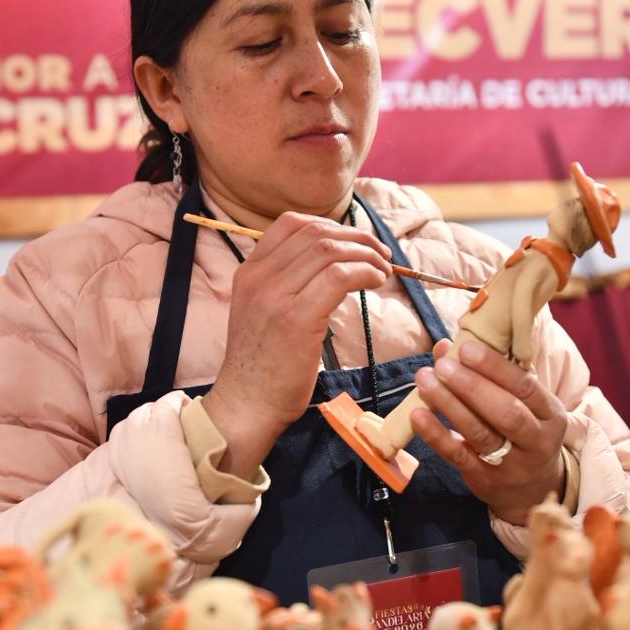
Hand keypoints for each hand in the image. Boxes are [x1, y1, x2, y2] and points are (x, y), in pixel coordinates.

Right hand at [204, 211, 391, 479]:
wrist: (246, 404)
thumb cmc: (261, 366)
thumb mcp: (261, 313)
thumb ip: (284, 286)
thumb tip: (330, 267)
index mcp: (249, 272)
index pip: (291, 224)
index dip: (331, 225)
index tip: (354, 241)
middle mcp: (259, 277)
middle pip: (317, 233)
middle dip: (357, 237)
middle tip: (381, 254)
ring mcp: (275, 296)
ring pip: (330, 250)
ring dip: (366, 254)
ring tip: (383, 270)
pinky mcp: (297, 317)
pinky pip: (339, 276)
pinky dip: (365, 271)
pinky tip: (376, 282)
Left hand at [410, 339, 567, 524]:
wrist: (532, 490)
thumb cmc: (523, 431)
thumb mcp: (523, 403)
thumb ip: (490, 373)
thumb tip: (446, 346)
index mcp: (550, 415)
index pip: (526, 387)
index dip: (496, 368)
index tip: (467, 349)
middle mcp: (536, 441)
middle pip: (506, 413)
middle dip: (473, 387)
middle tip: (444, 366)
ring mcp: (511, 464)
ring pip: (480, 434)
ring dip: (449, 405)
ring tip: (426, 380)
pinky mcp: (485, 480)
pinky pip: (458, 456)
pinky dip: (437, 436)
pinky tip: (418, 415)